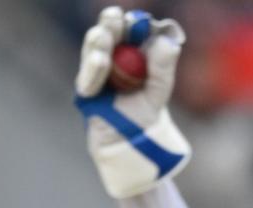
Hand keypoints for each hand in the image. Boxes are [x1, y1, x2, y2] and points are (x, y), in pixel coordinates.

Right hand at [74, 5, 190, 197]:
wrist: (134, 145)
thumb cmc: (146, 115)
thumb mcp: (160, 89)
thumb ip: (163, 66)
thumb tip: (166, 42)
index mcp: (131, 54)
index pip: (129, 31)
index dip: (131, 23)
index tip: (135, 19)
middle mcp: (111, 60)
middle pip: (108, 36)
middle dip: (109, 25)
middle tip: (113, 17)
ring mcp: (96, 75)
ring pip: (93, 52)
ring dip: (97, 43)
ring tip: (102, 37)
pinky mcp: (86, 93)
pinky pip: (87, 79)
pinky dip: (93, 71)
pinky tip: (99, 60)